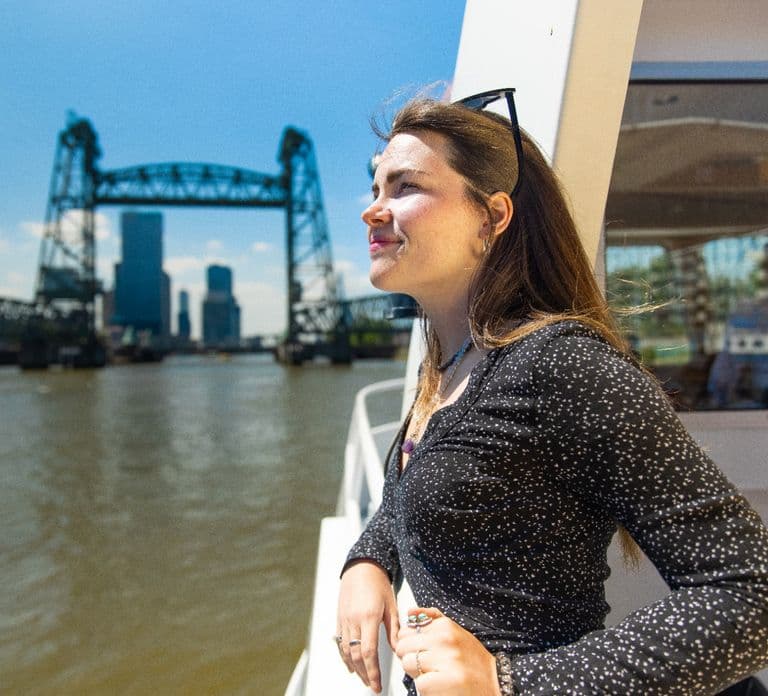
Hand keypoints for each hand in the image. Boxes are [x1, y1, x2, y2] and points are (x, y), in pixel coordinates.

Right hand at [336, 560, 398, 693]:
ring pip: (346, 651)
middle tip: (372, 686)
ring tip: (365, 679)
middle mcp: (353, 620)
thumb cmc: (378, 584)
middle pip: (356, 655)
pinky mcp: (339, 619)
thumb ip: (394, 630)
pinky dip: (345, 657)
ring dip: (355, 668)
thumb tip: (399, 651)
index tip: (377, 685)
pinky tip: (351, 666)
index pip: (368, 652)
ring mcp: (344, 620)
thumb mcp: (391, 605)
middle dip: (365, 674)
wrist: (361, 567)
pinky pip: (340, 642)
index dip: (372, 671)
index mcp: (369, 617)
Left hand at [395, 606, 500, 695]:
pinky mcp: (446, 682)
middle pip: (403, 647)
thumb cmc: (473, 662)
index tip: (425, 652)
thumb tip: (409, 611)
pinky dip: (428, 689)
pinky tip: (442, 687)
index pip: (406, 631)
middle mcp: (445, 639)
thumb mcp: (457, 633)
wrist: (496, 686)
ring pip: (408, 664)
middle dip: (411, 658)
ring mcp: (446, 660)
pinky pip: (420, 684)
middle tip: (429, 666)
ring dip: (418, 674)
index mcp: (445, 626)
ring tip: (436, 676)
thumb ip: (433, 619)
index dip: (412, 645)